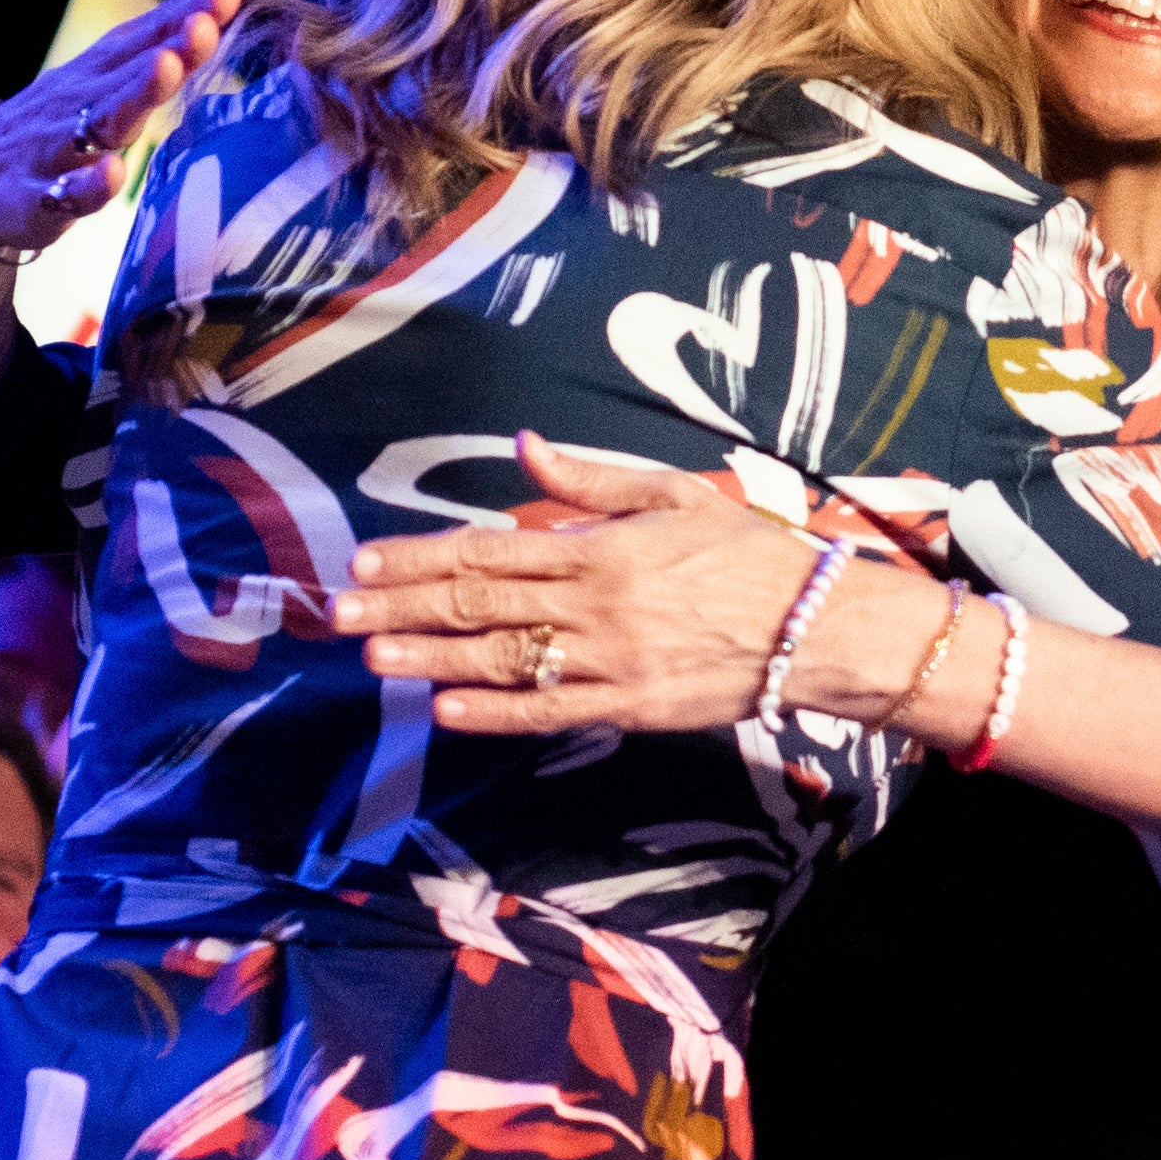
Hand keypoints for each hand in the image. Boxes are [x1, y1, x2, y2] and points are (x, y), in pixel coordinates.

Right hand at [0, 0, 248, 256]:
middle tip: (207, 24)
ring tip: (165, 70)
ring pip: (100, 120)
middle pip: (133, 70)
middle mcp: (82, 99)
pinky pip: (67, 193)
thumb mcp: (117, 69)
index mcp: (106, 69)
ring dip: (134, 96)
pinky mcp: (40, 198)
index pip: (152, 31)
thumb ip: (176, 25)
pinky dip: (90, 185)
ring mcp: (58, 147)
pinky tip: (113, 173)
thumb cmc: (65, 117)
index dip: (191, 6)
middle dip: (172, 46)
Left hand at [335, 433, 816, 734]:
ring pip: (505, 660)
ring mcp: (613, 660)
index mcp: (602, 546)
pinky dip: (497, 711)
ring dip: (433, 659)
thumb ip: (591, 480)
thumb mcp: (673, 495)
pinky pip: (552, 712)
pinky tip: (446, 710)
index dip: (422, 556)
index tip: (368, 560)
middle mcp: (598, 603)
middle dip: (405, 607)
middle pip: (482, 605)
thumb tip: (525, 446)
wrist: (819, 625)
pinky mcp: (633, 708)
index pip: (490, 550)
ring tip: (375, 657)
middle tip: (340, 612)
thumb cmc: (748, 553)